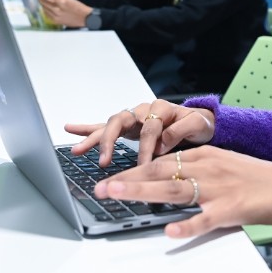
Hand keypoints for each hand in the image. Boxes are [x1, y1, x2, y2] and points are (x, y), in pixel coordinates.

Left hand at [35, 0, 90, 26]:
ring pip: (44, 8)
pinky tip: (45, 7)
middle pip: (43, 1)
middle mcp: (57, 9)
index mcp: (62, 1)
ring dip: (41, 2)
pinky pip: (47, 14)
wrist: (86, 18)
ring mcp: (56, 16)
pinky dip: (45, 10)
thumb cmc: (79, 7)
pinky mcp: (57, 21)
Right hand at [67, 100, 215, 164]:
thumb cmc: (199, 124)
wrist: (201, 122)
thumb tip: (163, 141)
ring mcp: (134, 118)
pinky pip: (105, 126)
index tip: (145, 164)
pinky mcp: (128, 127)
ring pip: (109, 125)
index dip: (148, 146)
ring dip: (93, 138)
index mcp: (161, 108)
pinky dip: (88, 128)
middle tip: (104, 160)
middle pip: (121, 121)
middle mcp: (144, 110)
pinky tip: (71, 129)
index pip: (150, 128)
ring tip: (78, 150)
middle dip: (110, 141)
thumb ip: (183, 129)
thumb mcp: (199, 125)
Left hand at [102, 148, 271, 239]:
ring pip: (174, 189)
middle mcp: (208, 168)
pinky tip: (171, 231)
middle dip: (128, 178)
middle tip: (101, 186)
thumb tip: (169, 180)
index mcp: (206, 156)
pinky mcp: (232, 210)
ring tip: (118, 194)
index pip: (163, 159)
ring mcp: (219, 189)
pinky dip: (188, 225)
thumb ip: (197, 171)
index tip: (112, 175)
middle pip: (161, 170)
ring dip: (143, 191)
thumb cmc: (260, 180)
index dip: (135, 168)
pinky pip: (205, 219)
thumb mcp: (225, 165)